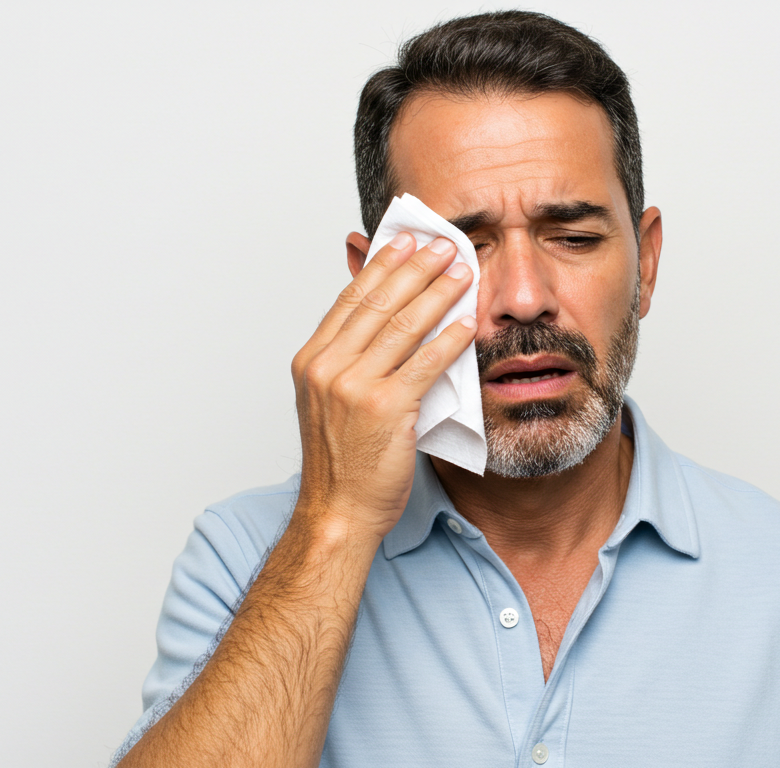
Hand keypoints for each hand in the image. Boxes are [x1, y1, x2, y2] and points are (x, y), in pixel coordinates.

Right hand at [290, 233, 475, 538]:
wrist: (338, 512)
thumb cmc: (341, 462)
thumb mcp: (331, 400)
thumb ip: (350, 359)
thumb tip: (379, 321)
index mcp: (312, 360)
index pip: (351, 299)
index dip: (381, 266)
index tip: (405, 242)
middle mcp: (328, 367)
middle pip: (378, 303)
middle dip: (415, 269)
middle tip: (443, 246)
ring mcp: (355, 387)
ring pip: (403, 326)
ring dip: (438, 294)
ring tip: (462, 274)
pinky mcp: (386, 409)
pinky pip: (425, 364)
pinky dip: (449, 340)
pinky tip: (467, 324)